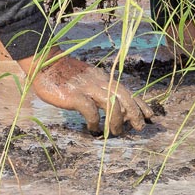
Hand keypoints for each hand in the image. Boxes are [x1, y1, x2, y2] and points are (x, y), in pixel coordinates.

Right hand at [18, 53, 153, 135]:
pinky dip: (95, 121)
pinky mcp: (75, 95)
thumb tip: (110, 104)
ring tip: (117, 132)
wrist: (44, 62)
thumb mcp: (86, 77)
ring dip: (117, 120)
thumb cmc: (63, 72)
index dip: (139, 103)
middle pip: (124, 96)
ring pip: (111, 103)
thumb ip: (98, 87)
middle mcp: (99, 82)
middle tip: (141, 127)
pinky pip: (90, 110)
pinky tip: (93, 129)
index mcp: (103, 78)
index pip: (126, 90)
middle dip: (135, 112)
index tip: (150, 114)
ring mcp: (87, 88)